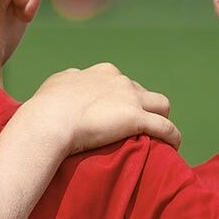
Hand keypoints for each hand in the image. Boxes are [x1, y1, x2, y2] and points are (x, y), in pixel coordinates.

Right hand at [22, 63, 179, 156]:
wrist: (48, 120)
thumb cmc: (45, 107)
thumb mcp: (57, 84)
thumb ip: (69, 80)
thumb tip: (72, 79)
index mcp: (102, 72)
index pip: (122, 83)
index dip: (123, 99)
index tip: (117, 115)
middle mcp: (120, 80)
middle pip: (143, 93)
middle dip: (143, 108)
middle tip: (136, 130)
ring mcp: (129, 98)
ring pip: (161, 105)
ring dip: (161, 118)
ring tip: (160, 137)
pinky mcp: (136, 118)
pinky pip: (166, 127)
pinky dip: (172, 136)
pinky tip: (173, 147)